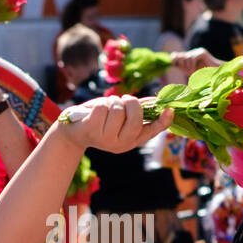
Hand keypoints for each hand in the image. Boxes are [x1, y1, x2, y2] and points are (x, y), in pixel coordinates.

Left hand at [55, 95, 173, 153]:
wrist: (74, 130)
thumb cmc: (102, 120)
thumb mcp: (122, 116)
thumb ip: (140, 109)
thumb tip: (159, 101)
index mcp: (132, 140)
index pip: (152, 131)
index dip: (163, 121)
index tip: (169, 109)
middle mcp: (120, 144)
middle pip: (135, 118)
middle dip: (131, 103)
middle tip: (125, 99)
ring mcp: (105, 139)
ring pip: (117, 110)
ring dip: (112, 102)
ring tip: (106, 107)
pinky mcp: (91, 131)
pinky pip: (102, 108)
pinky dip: (100, 104)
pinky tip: (94, 112)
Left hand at [171, 47, 220, 75]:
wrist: (214, 73)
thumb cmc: (201, 73)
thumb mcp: (188, 70)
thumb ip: (181, 66)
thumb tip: (172, 63)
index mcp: (189, 56)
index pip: (176, 54)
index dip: (173, 59)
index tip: (173, 65)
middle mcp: (192, 52)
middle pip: (180, 56)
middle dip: (182, 65)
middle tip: (187, 70)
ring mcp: (197, 51)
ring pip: (186, 57)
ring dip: (188, 66)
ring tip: (192, 71)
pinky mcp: (202, 53)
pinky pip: (192, 58)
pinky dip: (192, 65)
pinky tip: (195, 69)